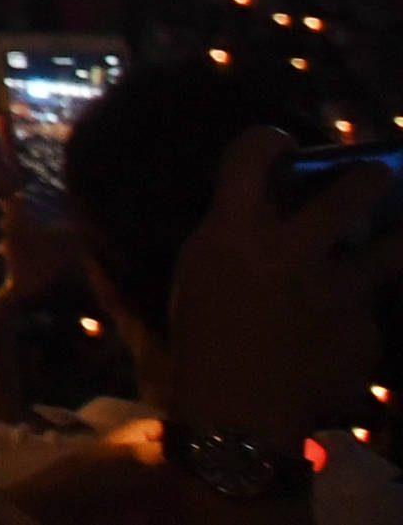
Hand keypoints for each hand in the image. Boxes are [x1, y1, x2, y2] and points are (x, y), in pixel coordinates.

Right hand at [165, 127, 402, 440]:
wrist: (239, 419)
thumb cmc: (200, 342)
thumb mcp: (192, 275)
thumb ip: (216, 235)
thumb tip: (178, 212)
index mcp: (238, 230)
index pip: (256, 152)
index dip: (271, 140)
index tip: (282, 144)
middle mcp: (294, 252)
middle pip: (350, 194)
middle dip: (368, 177)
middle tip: (374, 172)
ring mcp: (337, 293)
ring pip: (389, 250)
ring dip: (394, 239)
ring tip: (396, 234)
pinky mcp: (365, 333)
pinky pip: (369, 314)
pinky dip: (359, 316)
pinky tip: (343, 327)